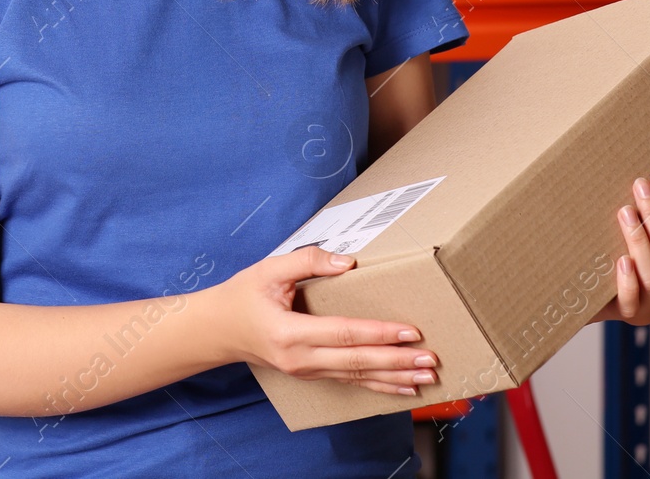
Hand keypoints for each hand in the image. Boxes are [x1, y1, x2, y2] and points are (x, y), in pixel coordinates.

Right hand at [209, 245, 438, 396]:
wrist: (218, 330)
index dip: (379, 333)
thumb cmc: (243, 296)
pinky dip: (379, 386)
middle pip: (357, 362)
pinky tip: (402, 389)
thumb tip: (347, 262)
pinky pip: (350, 381)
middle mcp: (300, 358)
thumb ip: (307, 260)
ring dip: (395, 378)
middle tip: (431, 360)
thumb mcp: (268, 269)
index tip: (410, 331)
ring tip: (427, 378)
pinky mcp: (311, 374)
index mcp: (290, 332)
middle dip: (397, 361)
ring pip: (358, 376)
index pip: (344, 334)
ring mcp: (306, 371)